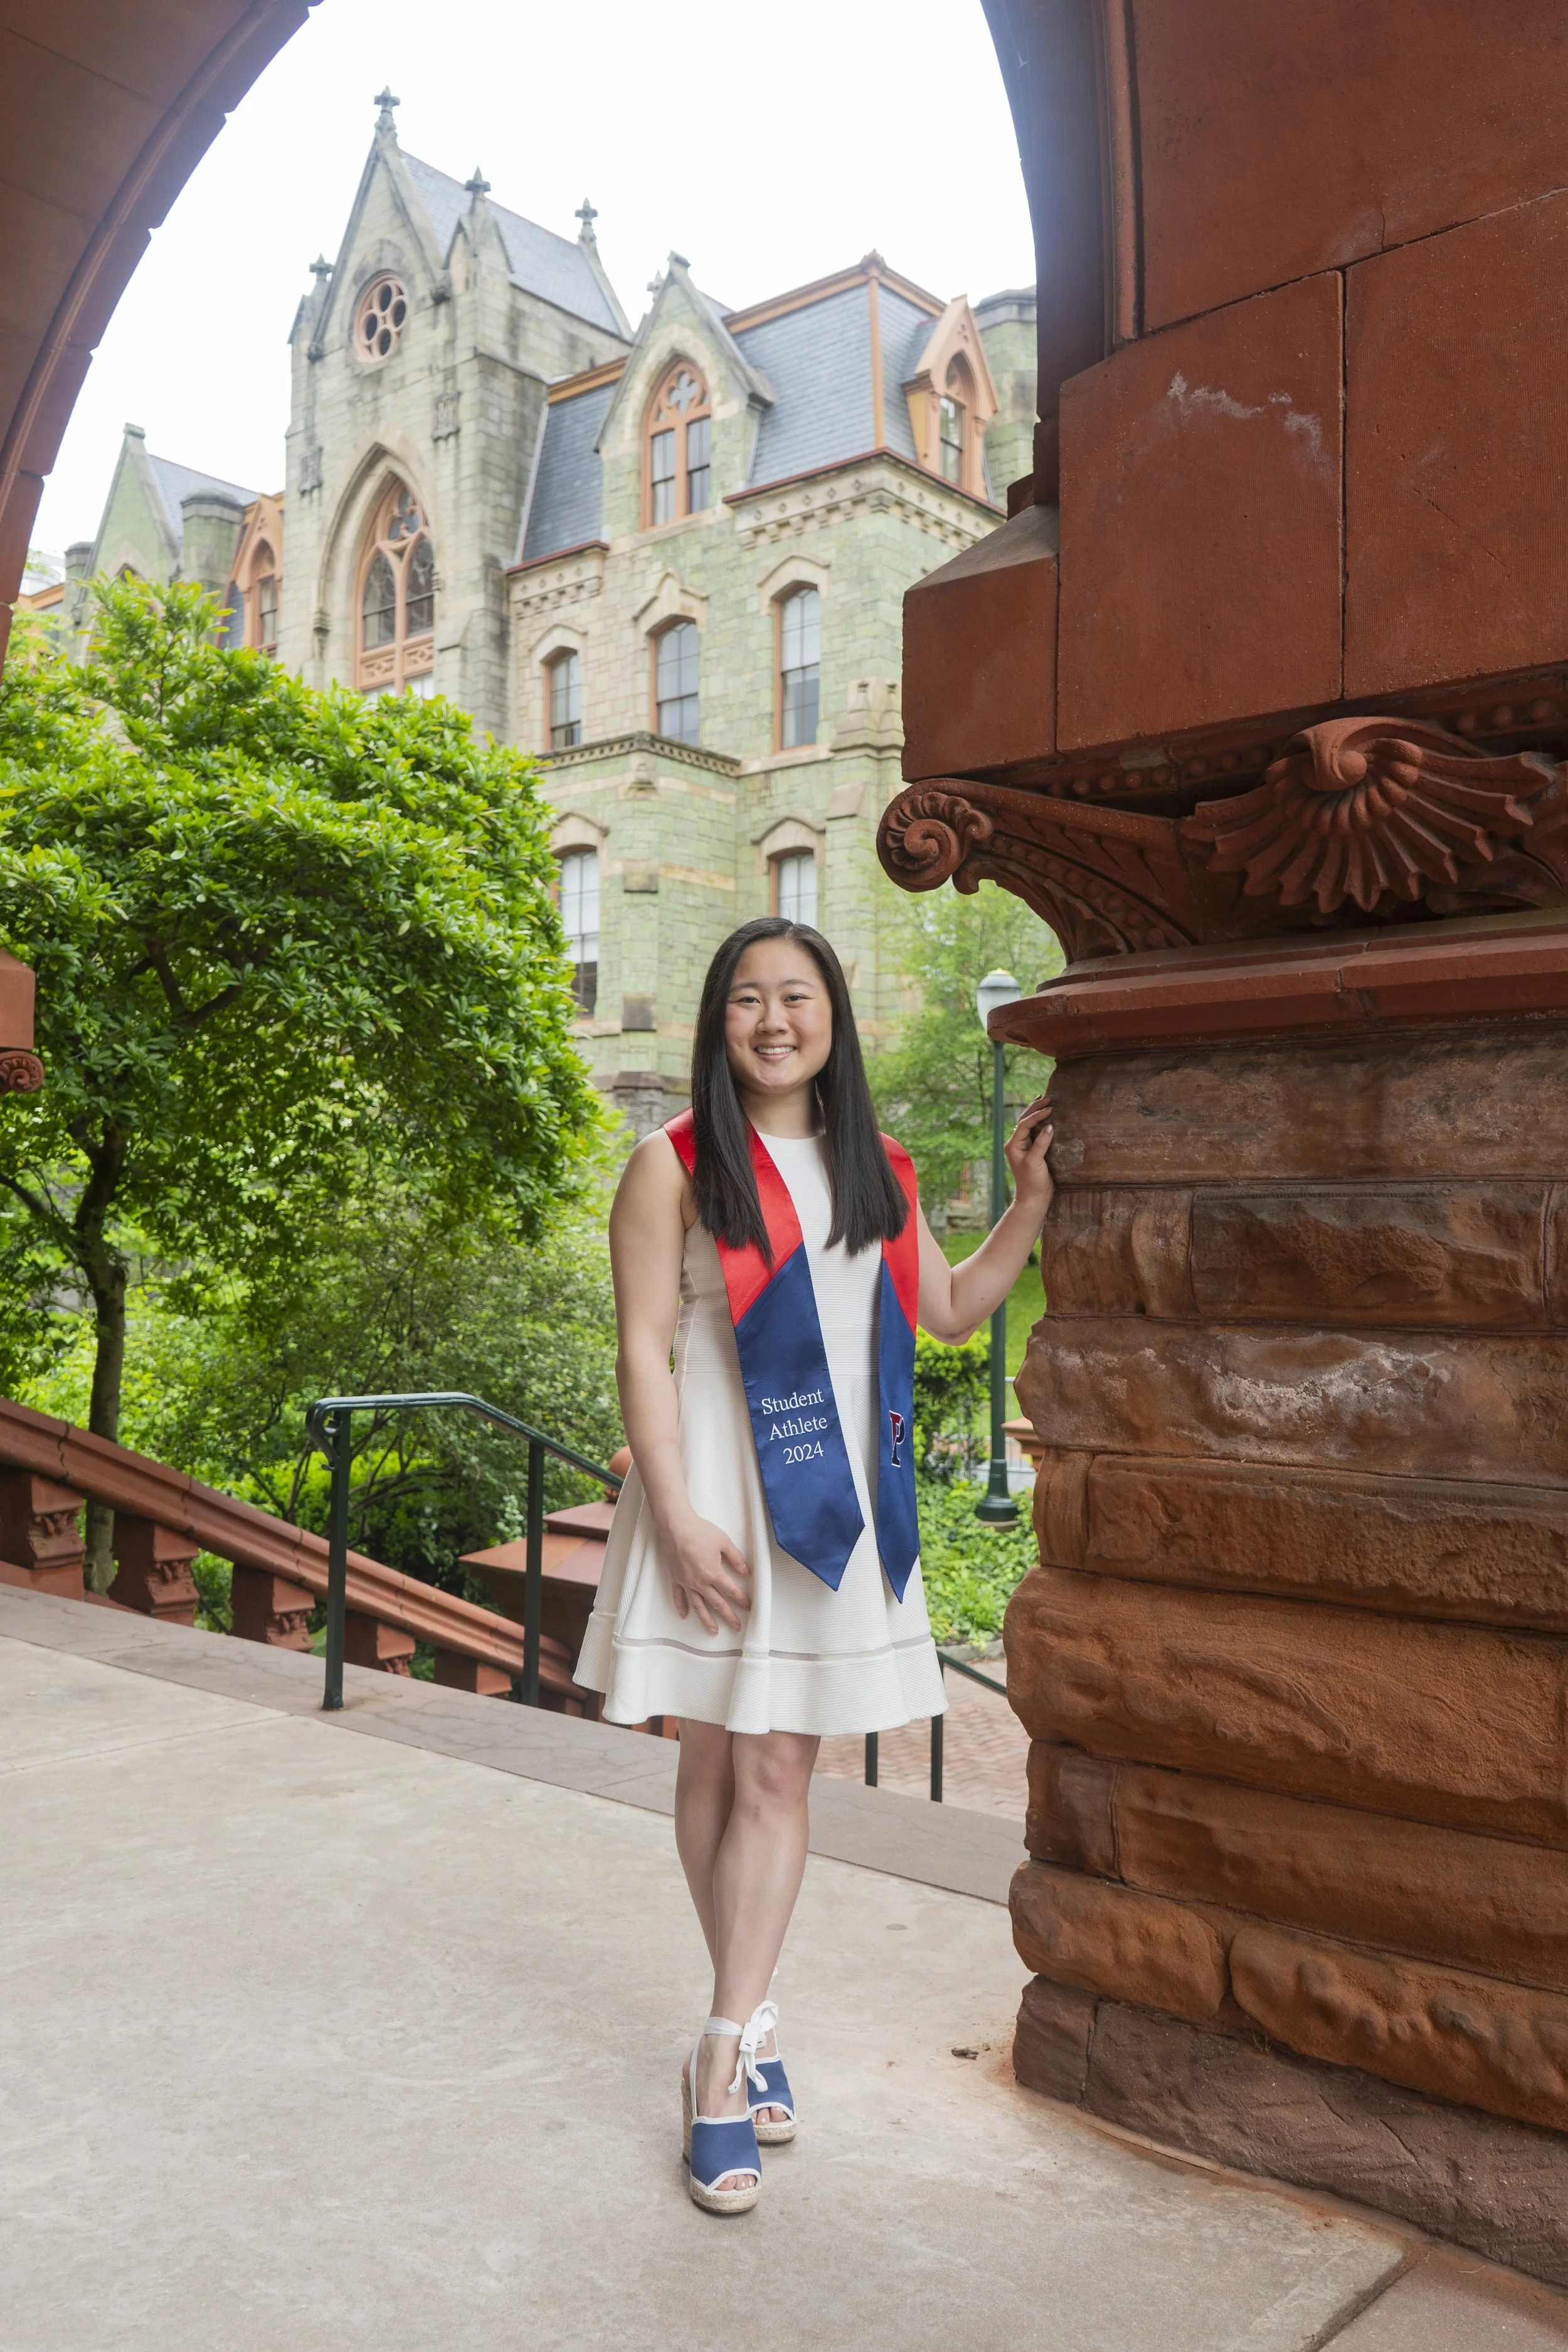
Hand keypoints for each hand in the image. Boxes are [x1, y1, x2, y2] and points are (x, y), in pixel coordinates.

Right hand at [666, 1515, 752, 1633]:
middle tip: (736, 1626)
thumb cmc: (699, 1531)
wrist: (675, 1526)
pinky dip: (681, 1607)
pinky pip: (678, 1597)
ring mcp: (686, 1582)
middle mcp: (700, 1582)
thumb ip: (736, 1558)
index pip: (731, 1591)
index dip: (741, 1600)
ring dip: (707, 1620)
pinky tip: (684, 1616)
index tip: (748, 1607)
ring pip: (698, 1606)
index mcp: (713, 1573)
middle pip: (717, 1604)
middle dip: (728, 1616)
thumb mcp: (724, 1542)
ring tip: (714, 1630)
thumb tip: (746, 1571)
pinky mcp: (676, 1578)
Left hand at [1004, 1093, 1055, 1223]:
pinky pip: (1036, 1132)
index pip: (1024, 1124)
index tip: (1051, 1109)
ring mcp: (1025, 1146)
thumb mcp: (1035, 1163)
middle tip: (1048, 1097)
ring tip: (1045, 1101)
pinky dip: (1042, 1122)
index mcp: (1013, 1145)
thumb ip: (1041, 1144)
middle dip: (1035, 1107)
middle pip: (1024, 1120)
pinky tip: (1049, 1117)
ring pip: (1029, 1124)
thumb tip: (1049, 1126)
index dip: (1037, 1114)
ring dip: (1037, 1112)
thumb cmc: (1032, 1183)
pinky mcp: (1034, 1151)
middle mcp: (1017, 1143)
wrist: (1033, 1199)